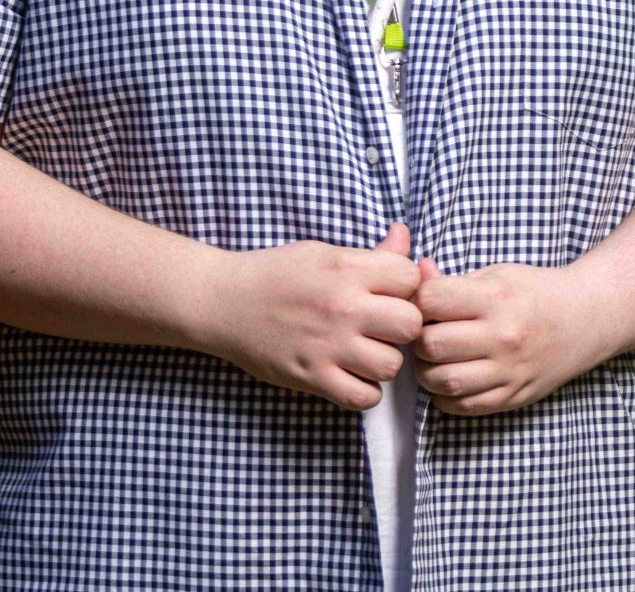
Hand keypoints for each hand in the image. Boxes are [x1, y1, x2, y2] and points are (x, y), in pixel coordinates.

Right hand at [199, 221, 423, 410]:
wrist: (223, 302)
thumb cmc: (275, 273)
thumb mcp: (323, 252)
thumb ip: (370, 254)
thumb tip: (405, 236)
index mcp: (346, 268)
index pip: (411, 278)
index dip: (406, 287)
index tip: (390, 293)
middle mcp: (342, 306)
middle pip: (410, 324)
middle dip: (403, 326)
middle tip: (384, 327)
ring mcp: (328, 345)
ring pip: (391, 365)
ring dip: (384, 361)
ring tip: (366, 352)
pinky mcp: (312, 377)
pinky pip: (363, 398)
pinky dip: (364, 390)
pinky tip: (352, 375)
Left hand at [408, 256, 612, 416]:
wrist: (586, 319)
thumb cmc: (536, 292)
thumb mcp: (497, 274)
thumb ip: (452, 281)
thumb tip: (416, 274)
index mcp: (496, 298)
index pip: (430, 301)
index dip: (417, 301)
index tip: (424, 304)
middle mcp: (502, 336)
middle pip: (431, 344)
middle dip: (418, 339)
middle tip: (424, 334)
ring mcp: (509, 371)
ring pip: (443, 381)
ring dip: (426, 372)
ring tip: (434, 359)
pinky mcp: (514, 396)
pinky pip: (464, 406)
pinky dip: (445, 397)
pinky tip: (450, 379)